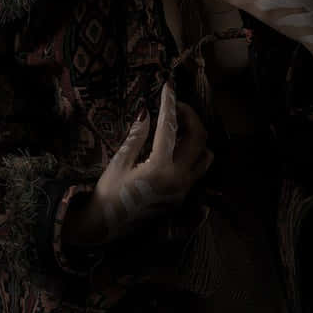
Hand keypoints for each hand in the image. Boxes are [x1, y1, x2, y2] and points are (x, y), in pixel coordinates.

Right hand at [68, 82, 212, 245]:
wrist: (107, 225)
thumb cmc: (109, 192)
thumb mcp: (119, 161)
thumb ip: (137, 136)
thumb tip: (146, 112)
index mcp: (160, 168)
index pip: (170, 128)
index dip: (169, 104)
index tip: (168, 87)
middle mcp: (178, 179)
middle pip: (198, 139)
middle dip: (189, 116)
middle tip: (174, 106)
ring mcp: (183, 190)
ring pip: (205, 156)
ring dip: (196, 136)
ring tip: (178, 126)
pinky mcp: (182, 197)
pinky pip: (198, 170)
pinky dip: (193, 153)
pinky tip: (176, 147)